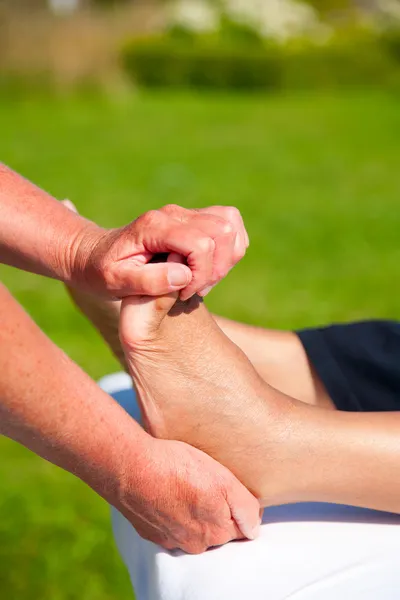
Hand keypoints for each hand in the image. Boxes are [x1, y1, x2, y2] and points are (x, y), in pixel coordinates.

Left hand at [72, 204, 248, 299]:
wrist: (94, 255)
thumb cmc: (101, 272)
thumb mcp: (114, 282)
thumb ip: (148, 280)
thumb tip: (183, 275)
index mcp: (154, 227)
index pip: (200, 244)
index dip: (201, 274)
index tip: (183, 293)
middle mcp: (173, 214)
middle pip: (222, 231)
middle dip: (216, 268)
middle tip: (194, 289)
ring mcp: (185, 213)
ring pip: (230, 224)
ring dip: (225, 258)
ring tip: (201, 280)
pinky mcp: (194, 219)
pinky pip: (229, 224)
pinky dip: (229, 249)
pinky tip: (207, 270)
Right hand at [113, 436, 260, 553]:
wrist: (130, 468)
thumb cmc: (177, 468)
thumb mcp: (223, 479)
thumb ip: (244, 506)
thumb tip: (254, 526)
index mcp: (217, 531)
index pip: (241, 526)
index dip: (239, 505)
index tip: (230, 487)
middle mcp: (195, 543)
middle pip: (217, 530)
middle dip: (217, 510)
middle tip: (207, 483)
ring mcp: (171, 539)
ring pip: (193, 529)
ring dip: (193, 512)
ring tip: (185, 486)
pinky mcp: (150, 531)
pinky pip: (169, 525)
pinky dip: (171, 512)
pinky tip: (167, 492)